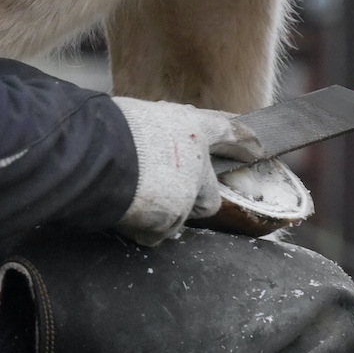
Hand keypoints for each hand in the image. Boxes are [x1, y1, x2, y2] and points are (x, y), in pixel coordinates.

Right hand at [111, 97, 262, 245]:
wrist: (96, 155)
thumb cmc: (105, 129)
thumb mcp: (136, 119)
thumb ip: (155, 137)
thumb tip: (147, 149)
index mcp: (188, 126)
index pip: (227, 130)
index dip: (243, 141)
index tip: (258, 148)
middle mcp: (196, 160)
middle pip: (209, 195)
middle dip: (193, 202)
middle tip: (167, 197)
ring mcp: (187, 192)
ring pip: (180, 217)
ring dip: (163, 215)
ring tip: (132, 201)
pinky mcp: (172, 218)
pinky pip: (157, 233)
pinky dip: (143, 228)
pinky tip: (124, 213)